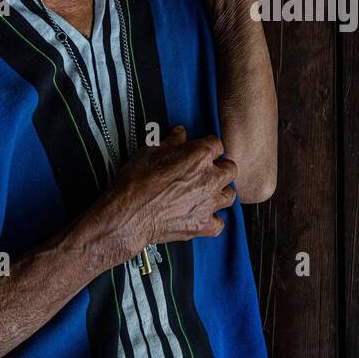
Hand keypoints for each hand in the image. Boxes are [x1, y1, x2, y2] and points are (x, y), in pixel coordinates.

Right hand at [104, 126, 235, 255]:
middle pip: (231, 169)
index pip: (217, 144)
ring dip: (221, 192)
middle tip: (206, 172)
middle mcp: (209, 179)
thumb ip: (171, 141)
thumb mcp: (149, 151)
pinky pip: (219, 223)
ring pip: (230, 195)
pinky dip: (212, 220)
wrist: (128, 216)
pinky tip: (200, 215)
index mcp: (199, 156)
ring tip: (207, 192)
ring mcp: (208, 203)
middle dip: (220, 168)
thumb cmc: (135, 182)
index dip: (207, 147)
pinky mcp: (203, 225)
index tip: (201, 151)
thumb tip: (180, 133)